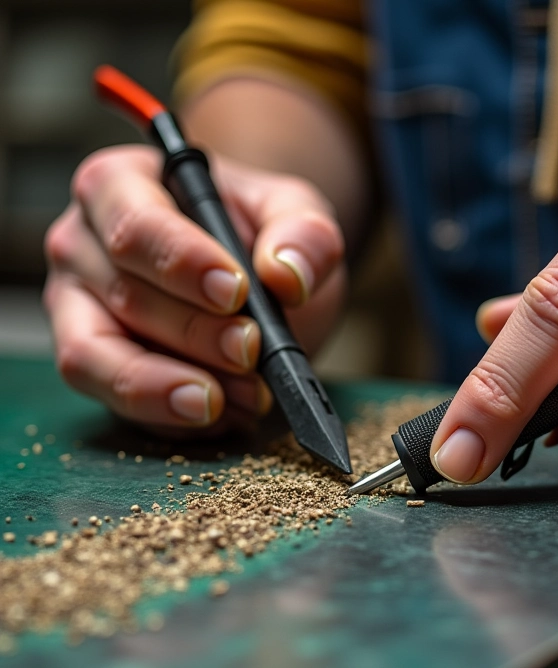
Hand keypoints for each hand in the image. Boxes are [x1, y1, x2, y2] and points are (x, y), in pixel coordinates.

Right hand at [44, 144, 344, 433]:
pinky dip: (172, 418)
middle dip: (196, 334)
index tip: (236, 292)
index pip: (135, 226)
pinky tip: (228, 412)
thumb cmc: (258, 234)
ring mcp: (79, 312)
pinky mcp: (95, 367)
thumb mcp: (295, 213)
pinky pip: (117, 404)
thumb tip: (287, 275)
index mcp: (120, 187)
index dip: (183, 262)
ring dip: (169, 389)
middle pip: (125, 296)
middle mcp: (83, 248)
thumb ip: (304, 233)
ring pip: (96, 359)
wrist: (252, 276)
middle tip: (252, 351)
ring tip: (242, 398)